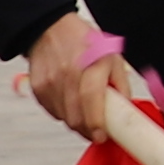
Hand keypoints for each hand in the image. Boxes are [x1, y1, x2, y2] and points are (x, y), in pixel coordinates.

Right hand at [14, 12, 132, 140]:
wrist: (49, 28)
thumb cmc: (83, 41)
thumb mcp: (112, 56)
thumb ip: (121, 84)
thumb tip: (126, 110)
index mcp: (92, 64)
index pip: (91, 100)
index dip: (96, 124)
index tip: (102, 136)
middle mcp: (69, 73)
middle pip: (76, 117)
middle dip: (88, 130)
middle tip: (97, 131)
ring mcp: (51, 81)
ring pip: (64, 118)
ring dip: (76, 123)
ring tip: (84, 112)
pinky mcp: (38, 88)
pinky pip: (53, 112)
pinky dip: (63, 113)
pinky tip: (69, 101)